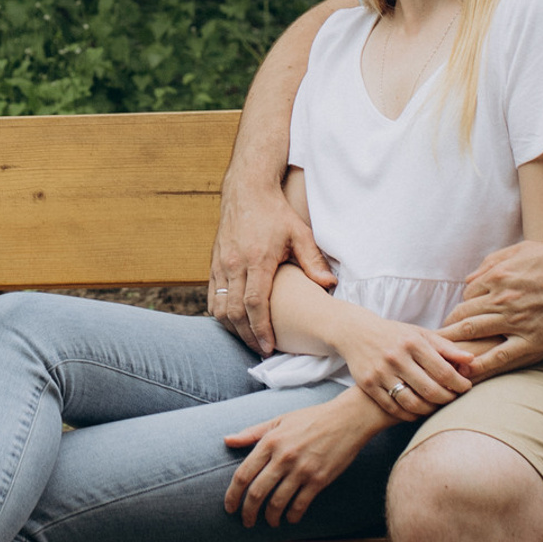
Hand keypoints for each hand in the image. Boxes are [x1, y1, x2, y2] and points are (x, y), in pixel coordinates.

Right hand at [209, 181, 334, 355]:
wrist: (247, 190)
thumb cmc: (276, 212)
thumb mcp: (299, 233)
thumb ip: (313, 261)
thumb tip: (329, 285)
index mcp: (256, 260)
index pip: (254, 304)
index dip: (260, 330)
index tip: (269, 347)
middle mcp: (234, 264)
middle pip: (234, 312)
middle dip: (247, 336)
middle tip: (261, 351)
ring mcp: (221, 264)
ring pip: (219, 307)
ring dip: (232, 328)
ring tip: (248, 339)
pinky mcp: (214, 262)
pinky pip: (212, 295)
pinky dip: (221, 313)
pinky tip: (234, 321)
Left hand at [223, 393, 386, 526]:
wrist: (346, 420)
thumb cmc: (311, 418)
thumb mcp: (279, 420)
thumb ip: (252, 432)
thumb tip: (226, 440)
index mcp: (270, 441)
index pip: (243, 474)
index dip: (232, 495)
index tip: (229, 507)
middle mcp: (283, 457)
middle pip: (257, 493)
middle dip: (248, 512)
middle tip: (246, 521)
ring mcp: (302, 470)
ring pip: (277, 503)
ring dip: (270, 518)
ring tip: (270, 522)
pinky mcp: (319, 480)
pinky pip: (300, 505)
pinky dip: (292, 516)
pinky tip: (289, 518)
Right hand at [333, 303, 472, 417]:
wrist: (356, 332)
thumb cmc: (395, 334)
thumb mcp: (420, 334)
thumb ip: (446, 347)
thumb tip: (471, 360)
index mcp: (412, 342)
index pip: (443, 370)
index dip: (459, 383)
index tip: (466, 387)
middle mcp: (396, 357)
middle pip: (430, 389)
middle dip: (448, 398)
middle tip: (455, 399)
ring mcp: (380, 372)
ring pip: (412, 402)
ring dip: (430, 409)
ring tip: (437, 406)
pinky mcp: (368, 384)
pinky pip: (394, 407)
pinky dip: (409, 414)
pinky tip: (418, 411)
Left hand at [445, 240, 542, 381]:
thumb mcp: (524, 250)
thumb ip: (494, 262)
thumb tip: (470, 278)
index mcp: (499, 275)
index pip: (467, 295)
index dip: (461, 306)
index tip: (458, 318)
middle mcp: (502, 298)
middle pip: (462, 315)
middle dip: (448, 328)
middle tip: (438, 341)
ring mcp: (516, 321)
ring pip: (473, 333)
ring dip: (454, 345)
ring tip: (442, 356)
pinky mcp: (533, 341)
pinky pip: (500, 356)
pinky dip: (480, 365)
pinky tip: (468, 371)